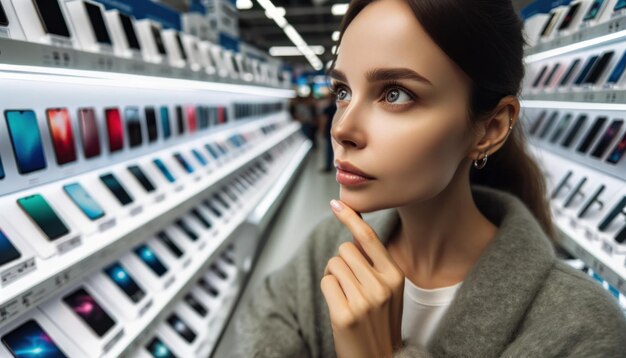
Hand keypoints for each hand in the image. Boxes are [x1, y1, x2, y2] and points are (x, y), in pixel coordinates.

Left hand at [321, 200, 404, 357]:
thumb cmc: (380, 323)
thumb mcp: (388, 290)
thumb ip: (375, 264)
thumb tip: (352, 237)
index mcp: (395, 275)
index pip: (368, 238)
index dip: (351, 218)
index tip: (337, 203)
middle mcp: (382, 285)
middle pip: (345, 249)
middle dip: (342, 263)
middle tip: (351, 286)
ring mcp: (364, 300)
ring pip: (333, 264)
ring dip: (334, 276)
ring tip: (347, 297)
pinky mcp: (345, 314)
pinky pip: (326, 282)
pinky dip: (328, 290)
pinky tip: (340, 306)